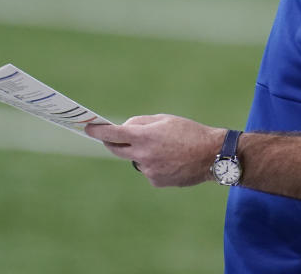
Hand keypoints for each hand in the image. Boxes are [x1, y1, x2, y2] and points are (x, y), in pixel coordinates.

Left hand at [85, 114, 226, 186]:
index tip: (88, 128)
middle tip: (114, 137)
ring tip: (166, 149)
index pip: (113, 134)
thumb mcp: (165, 119)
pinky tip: (171, 161)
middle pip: (117, 150)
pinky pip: (148, 170)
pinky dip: (154, 164)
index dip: (98, 131)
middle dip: (113, 142)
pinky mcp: (156, 181)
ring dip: (142, 153)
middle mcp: (143, 155)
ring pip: (136, 160)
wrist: (212, 155)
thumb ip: (141, 123)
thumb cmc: (189, 132)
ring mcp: (149, 171)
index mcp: (144, 137)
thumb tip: (124, 129)